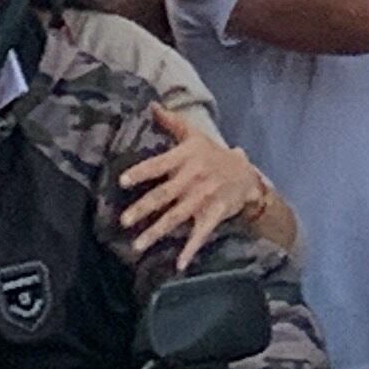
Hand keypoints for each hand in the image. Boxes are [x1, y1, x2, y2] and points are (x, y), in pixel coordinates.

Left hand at [120, 105, 269, 266]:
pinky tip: (179, 264)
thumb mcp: (194, 135)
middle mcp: (193, 179)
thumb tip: (150, 104)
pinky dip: (190, 250)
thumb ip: (171, 121)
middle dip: (144, 208)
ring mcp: (204, 199)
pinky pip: (200, 235)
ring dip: (158, 232)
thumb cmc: (213, 153)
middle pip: (165, 195)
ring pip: (177, 217)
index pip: (160, 164)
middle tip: (124, 221)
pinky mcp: (213, 215)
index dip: (142, 172)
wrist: (246, 174)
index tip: (123, 180)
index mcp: (186, 158)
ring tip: (138, 246)